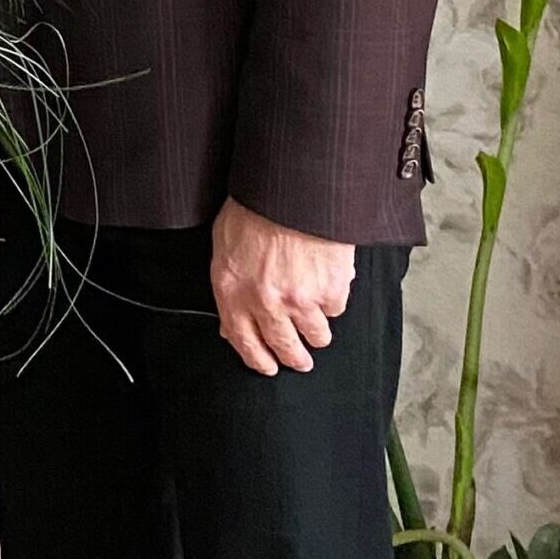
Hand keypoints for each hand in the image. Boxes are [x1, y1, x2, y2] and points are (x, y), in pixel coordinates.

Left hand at [209, 197, 355, 374]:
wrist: (290, 192)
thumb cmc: (253, 210)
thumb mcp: (224, 246)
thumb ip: (229, 285)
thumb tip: (231, 322)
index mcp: (233, 291)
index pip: (243, 342)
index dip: (257, 360)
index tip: (267, 367)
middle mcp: (265, 302)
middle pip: (284, 348)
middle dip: (294, 359)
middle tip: (300, 361)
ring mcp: (300, 300)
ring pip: (316, 336)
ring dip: (317, 333)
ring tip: (317, 326)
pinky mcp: (331, 292)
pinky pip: (336, 310)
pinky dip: (333, 302)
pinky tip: (327, 286)